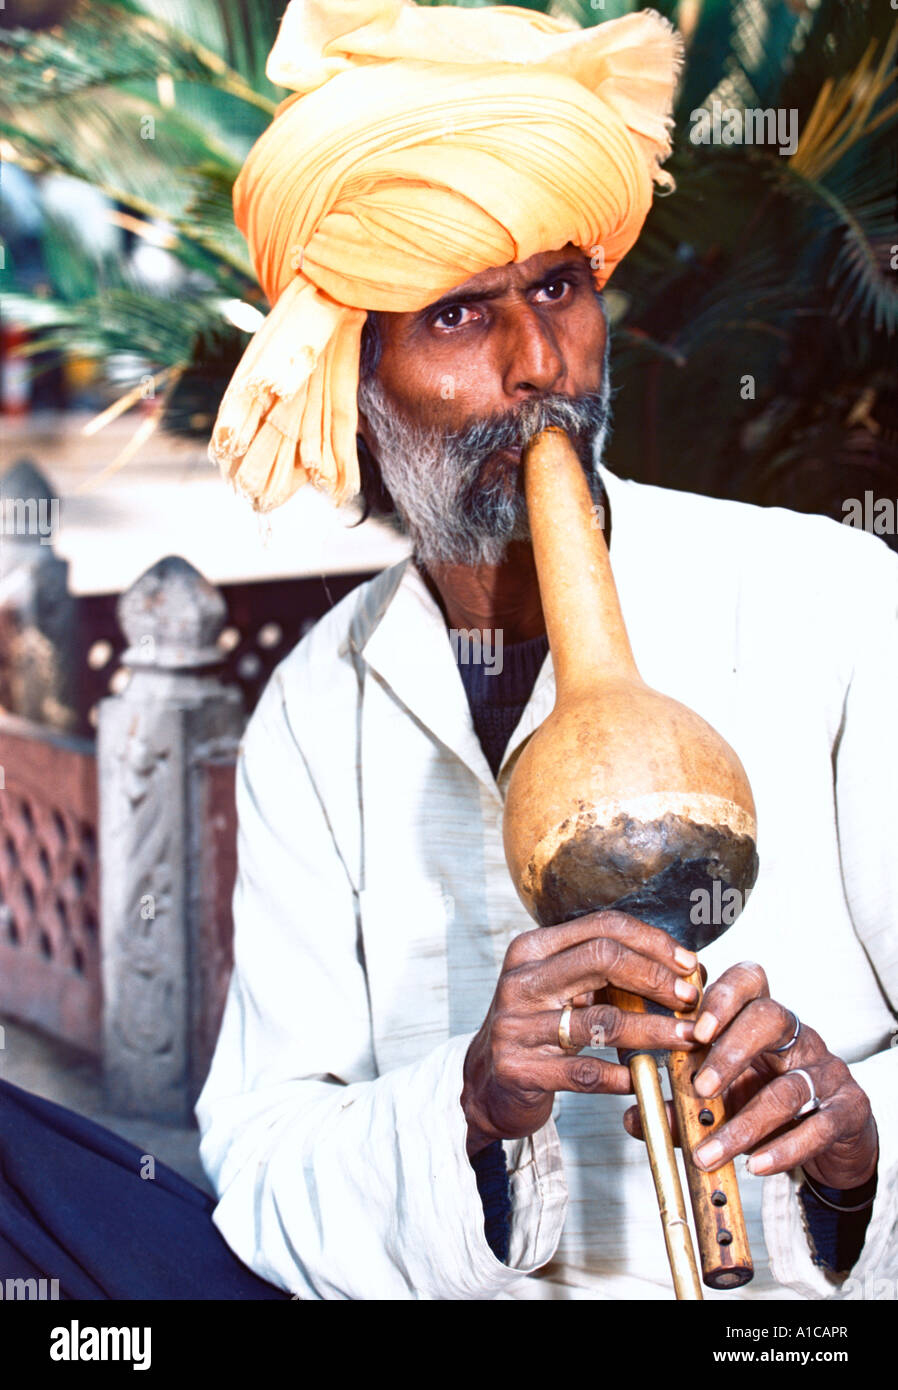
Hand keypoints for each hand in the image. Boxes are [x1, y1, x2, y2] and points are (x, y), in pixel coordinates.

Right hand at [461, 910, 699, 1156]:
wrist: (486, 1082)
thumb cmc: (536, 1028)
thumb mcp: (559, 988)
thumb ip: (603, 973)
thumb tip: (680, 967)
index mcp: (533, 949)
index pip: (602, 927)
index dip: (652, 941)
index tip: (688, 964)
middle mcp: (521, 980)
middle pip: (603, 959)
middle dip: (657, 977)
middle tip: (690, 998)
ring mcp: (517, 1025)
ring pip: (603, 1021)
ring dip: (655, 1030)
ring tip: (687, 1038)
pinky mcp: (520, 1070)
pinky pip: (585, 1072)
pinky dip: (621, 1075)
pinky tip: (643, 1078)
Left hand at [625, 960, 877, 1189]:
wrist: (832, 1136)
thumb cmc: (767, 1101)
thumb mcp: (724, 1098)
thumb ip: (681, 1105)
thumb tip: (634, 1116)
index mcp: (760, 1020)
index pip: (749, 981)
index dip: (723, 996)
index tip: (694, 1027)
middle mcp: (797, 1036)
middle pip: (771, 1017)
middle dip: (731, 1051)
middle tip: (699, 1086)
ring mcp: (825, 1070)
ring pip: (789, 1085)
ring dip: (744, 1122)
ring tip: (709, 1150)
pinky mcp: (847, 1109)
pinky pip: (817, 1126)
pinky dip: (782, 1149)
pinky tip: (755, 1165)